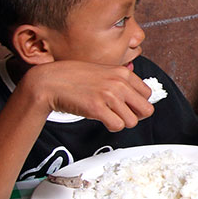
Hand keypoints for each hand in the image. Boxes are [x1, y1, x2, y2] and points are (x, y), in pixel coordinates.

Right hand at [20, 60, 153, 130]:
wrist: (50, 81)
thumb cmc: (74, 77)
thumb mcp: (103, 72)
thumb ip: (120, 82)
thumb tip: (137, 97)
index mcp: (123, 73)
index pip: (148, 95)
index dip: (138, 104)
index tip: (129, 106)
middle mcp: (119, 83)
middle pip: (146, 110)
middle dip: (135, 116)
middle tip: (121, 115)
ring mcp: (108, 96)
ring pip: (132, 121)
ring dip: (121, 122)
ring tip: (109, 116)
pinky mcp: (97, 108)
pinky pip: (117, 126)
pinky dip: (111, 127)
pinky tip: (102, 119)